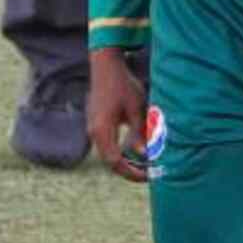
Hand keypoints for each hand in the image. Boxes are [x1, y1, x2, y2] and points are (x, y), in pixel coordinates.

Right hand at [87, 47, 148, 182]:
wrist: (106, 67)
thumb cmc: (123, 85)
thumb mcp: (136, 109)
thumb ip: (139, 133)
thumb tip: (146, 155)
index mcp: (102, 130)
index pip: (115, 162)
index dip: (132, 172)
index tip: (149, 176)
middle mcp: (94, 132)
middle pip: (110, 162)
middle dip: (130, 170)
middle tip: (149, 174)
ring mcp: (93, 129)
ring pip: (109, 155)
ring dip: (126, 162)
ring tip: (145, 165)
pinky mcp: (97, 124)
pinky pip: (108, 145)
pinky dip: (121, 152)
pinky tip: (136, 151)